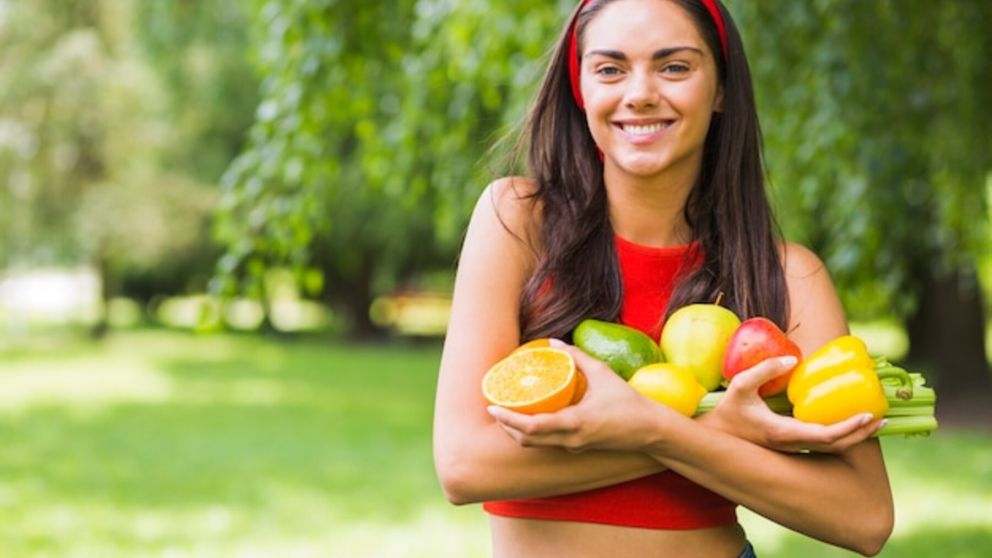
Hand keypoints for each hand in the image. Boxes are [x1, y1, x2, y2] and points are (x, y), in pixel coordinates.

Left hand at [487, 341, 681, 452]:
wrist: (650, 430)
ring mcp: (573, 447)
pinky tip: (529, 417)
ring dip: (517, 431)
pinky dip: (532, 433)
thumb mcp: (602, 373)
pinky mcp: (577, 448)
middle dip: (506, 425)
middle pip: (526, 440)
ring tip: (506, 411)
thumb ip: (577, 356)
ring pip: (535, 445)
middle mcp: (570, 439)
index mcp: (575, 423)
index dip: (508, 419)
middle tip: (493, 407)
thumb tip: (554, 342)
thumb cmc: (629, 402)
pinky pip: (547, 443)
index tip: (492, 407)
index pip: (532, 427)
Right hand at [702, 356, 884, 453]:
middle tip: (881, 419)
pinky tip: (847, 423)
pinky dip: (841, 436)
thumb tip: (794, 361)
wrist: (713, 437)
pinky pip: (822, 445)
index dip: (849, 428)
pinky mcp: (790, 447)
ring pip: (831, 450)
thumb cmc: (726, 410)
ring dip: (854, 438)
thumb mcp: (740, 384)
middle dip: (861, 435)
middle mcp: (791, 446)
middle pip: (836, 447)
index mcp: (782, 434)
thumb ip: (765, 369)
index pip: (826, 437)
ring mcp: (791, 450)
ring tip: (872, 422)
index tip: (867, 415)